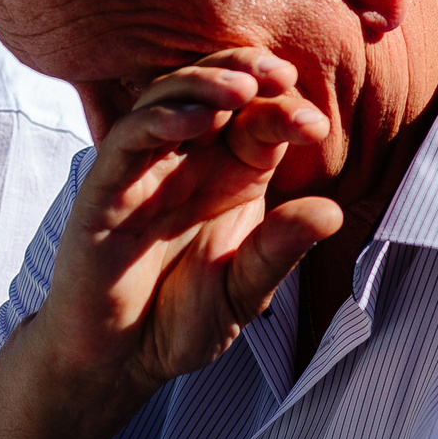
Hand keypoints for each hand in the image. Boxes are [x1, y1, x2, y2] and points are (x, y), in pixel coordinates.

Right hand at [35, 49, 344, 399]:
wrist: (120, 364)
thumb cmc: (180, 322)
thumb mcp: (244, 291)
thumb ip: (280, 250)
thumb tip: (331, 213)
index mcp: (231, 178)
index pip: (261, 122)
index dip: (286, 112)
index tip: (314, 125)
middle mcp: (190, 163)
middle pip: (215, 92)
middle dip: (248, 74)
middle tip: (280, 76)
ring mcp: (146, 170)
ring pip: (170, 99)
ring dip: (206, 83)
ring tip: (244, 88)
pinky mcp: (106, 187)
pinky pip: (130, 138)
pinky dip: (160, 119)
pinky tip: (195, 119)